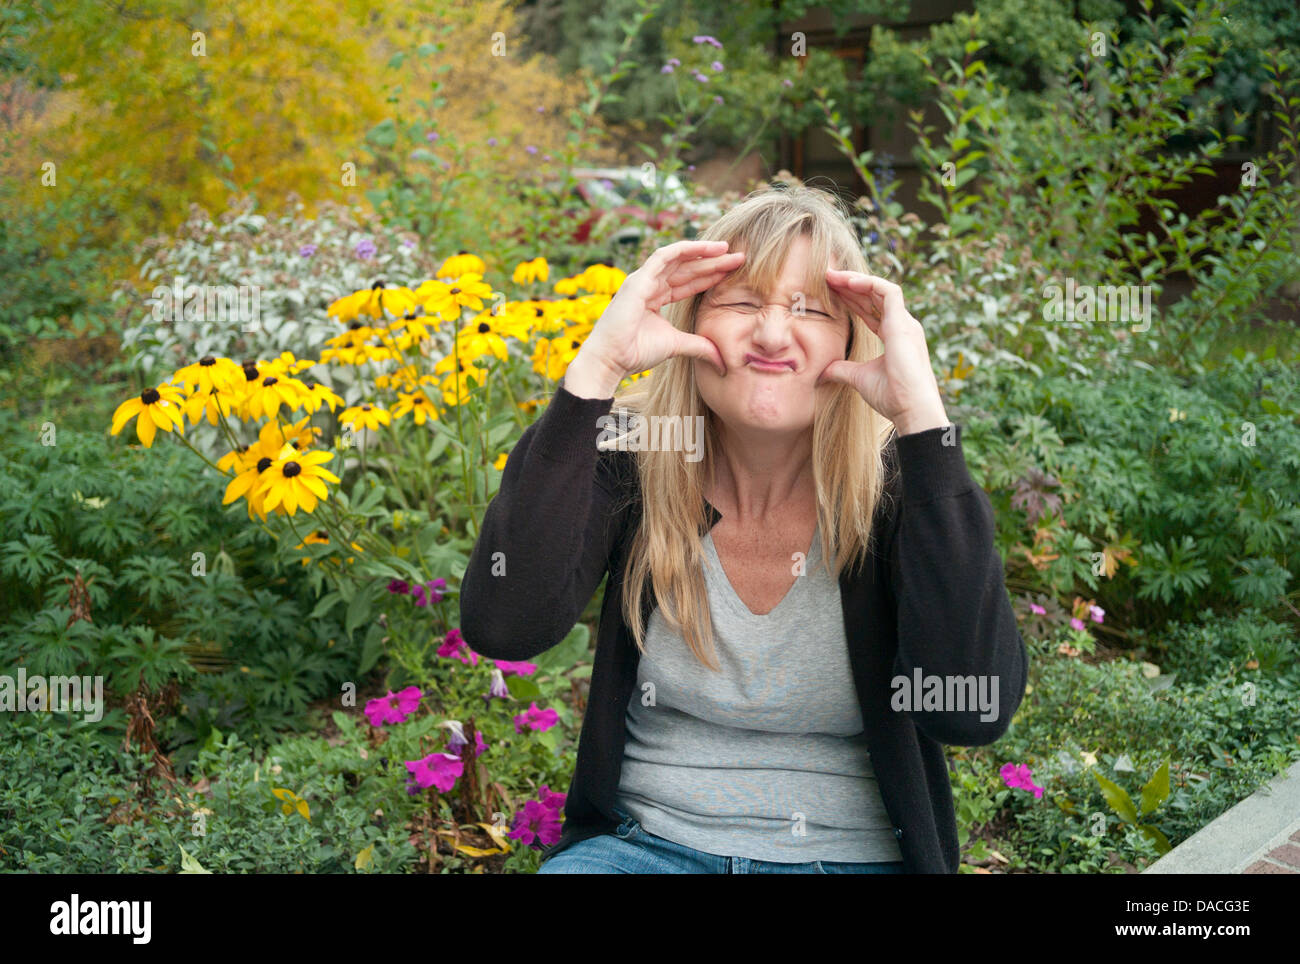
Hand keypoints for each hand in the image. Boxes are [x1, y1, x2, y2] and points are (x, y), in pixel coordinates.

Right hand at [567, 240, 741, 395]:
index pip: (688, 282)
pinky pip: (664, 256)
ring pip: (679, 259)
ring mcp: (643, 280)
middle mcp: (649, 285)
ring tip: (727, 248)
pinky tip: (706, 247)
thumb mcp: (677, 346)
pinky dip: (685, 249)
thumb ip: (700, 346)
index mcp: (656, 298)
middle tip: (740, 257)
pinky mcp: (638, 280)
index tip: (735, 273)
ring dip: (703, 252)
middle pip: (687, 269)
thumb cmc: (636, 353)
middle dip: (713, 263)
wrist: (611, 360)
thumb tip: (722, 359)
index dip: (711, 276)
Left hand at [816, 269, 948, 433]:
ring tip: (833, 275)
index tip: (831, 292)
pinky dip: (869, 283)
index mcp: (895, 337)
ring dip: (856, 280)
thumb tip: (822, 371)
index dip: (852, 300)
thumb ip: (842, 370)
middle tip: (827, 277)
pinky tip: (848, 282)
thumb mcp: (859, 379)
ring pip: (881, 290)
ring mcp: (905, 324)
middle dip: (851, 286)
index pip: (872, 311)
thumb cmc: (892, 397)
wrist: (912, 409)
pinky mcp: (904, 324)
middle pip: (875, 297)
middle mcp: (903, 327)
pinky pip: (888, 292)